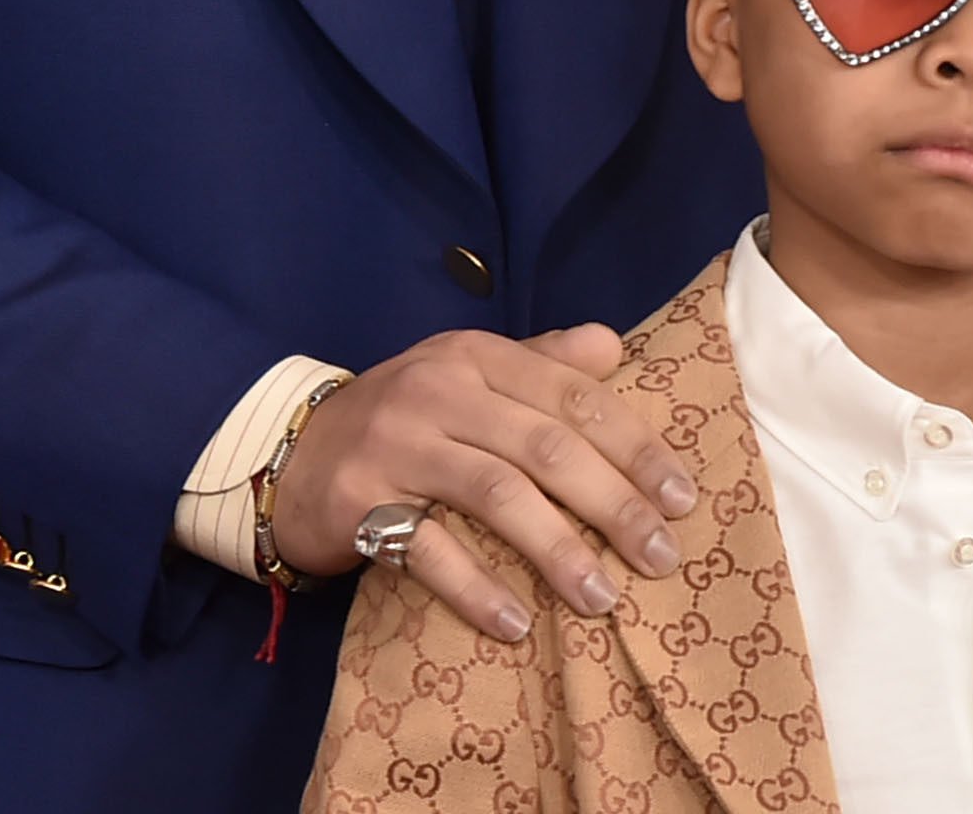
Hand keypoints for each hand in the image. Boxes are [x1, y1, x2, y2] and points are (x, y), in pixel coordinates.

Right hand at [269, 325, 697, 640]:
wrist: (290, 454)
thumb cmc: (402, 418)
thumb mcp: (469, 374)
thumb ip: (541, 362)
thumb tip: (615, 347)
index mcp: (478, 356)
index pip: (574, 396)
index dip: (635, 447)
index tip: (682, 498)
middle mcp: (441, 391)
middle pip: (546, 446)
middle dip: (614, 504)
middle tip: (660, 556)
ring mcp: (399, 444)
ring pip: (497, 494)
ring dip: (558, 550)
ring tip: (602, 598)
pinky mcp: (361, 502)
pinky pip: (428, 549)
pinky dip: (476, 588)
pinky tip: (516, 625)